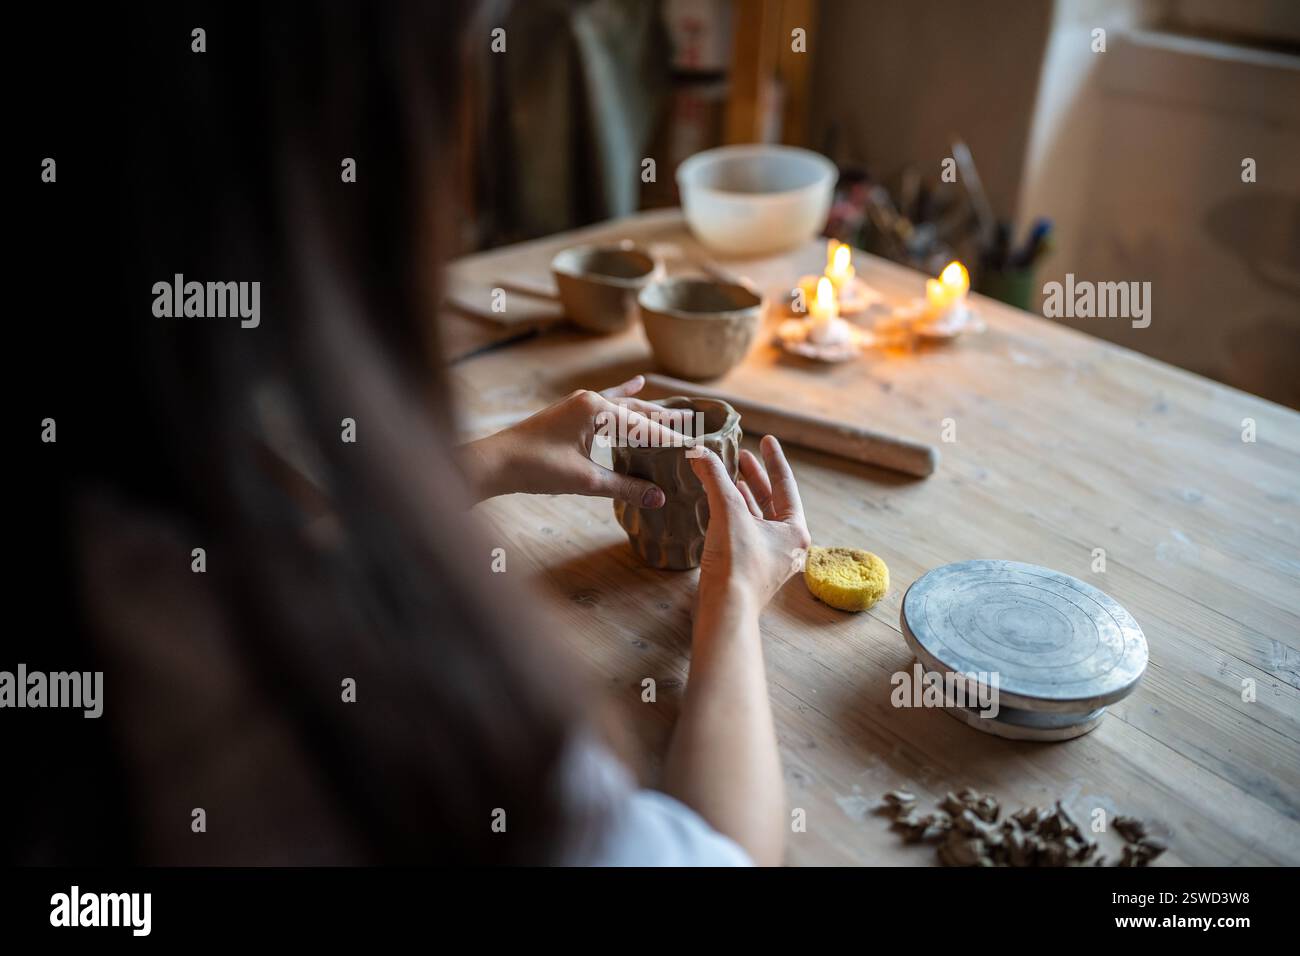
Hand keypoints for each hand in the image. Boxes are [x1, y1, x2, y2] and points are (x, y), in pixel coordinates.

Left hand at [460, 375, 687, 505]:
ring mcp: (580, 403)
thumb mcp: (585, 480)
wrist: (495, 462)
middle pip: (638, 410)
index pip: (644, 425)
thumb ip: (624, 487)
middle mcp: (591, 400)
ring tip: (677, 411)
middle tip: (696, 423)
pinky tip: (638, 383)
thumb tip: (659, 498)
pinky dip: (623, 395)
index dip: (670, 438)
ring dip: (649, 411)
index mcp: (597, 410)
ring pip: (624, 406)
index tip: (695, 446)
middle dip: (666, 420)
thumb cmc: (536, 468)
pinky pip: (606, 401)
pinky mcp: (571, 411)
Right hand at [690, 435, 811, 610]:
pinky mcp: (750, 569)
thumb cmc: (736, 564)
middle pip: (773, 501)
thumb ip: (715, 478)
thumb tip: (699, 452)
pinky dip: (735, 515)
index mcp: (795, 531)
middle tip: (742, 456)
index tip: (767, 440)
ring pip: (759, 518)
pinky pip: (746, 532)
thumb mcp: (728, 512)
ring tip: (729, 477)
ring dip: (743, 496)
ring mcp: (770, 559)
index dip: (773, 460)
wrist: (725, 610)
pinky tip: (720, 505)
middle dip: (756, 477)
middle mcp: (788, 545)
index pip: (786, 485)